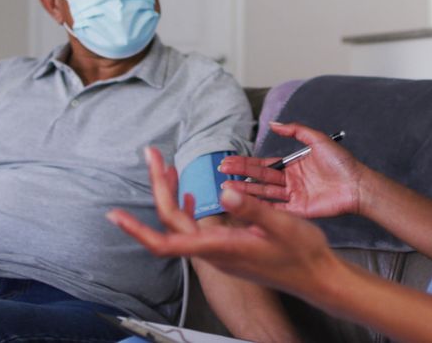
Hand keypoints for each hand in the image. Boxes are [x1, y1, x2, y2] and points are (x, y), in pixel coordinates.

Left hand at [107, 147, 339, 296]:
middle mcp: (214, 252)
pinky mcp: (227, 248)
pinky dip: (187, 206)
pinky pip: (196, 228)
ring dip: (170, 194)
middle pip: (171, 222)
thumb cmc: (302, 253)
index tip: (115, 215)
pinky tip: (191, 192)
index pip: (167, 242)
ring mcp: (219, 252)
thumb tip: (223, 191)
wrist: (316, 277)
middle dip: (157, 187)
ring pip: (182, 224)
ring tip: (164, 165)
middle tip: (152, 154)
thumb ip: (252, 209)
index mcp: (221, 248)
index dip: (138, 230)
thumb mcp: (282, 225)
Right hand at [218, 122, 367, 218]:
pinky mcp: (299, 211)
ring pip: (264, 194)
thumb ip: (296, 131)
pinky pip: (278, 210)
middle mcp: (290, 182)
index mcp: (293, 166)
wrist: (358, 184)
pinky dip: (262, 208)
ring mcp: (293, 198)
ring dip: (246, 191)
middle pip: (260, 178)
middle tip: (221, 172)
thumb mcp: (317, 140)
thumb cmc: (341, 162)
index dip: (246, 163)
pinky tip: (246, 206)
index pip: (264, 164)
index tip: (228, 161)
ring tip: (226, 189)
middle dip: (241, 175)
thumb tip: (274, 124)